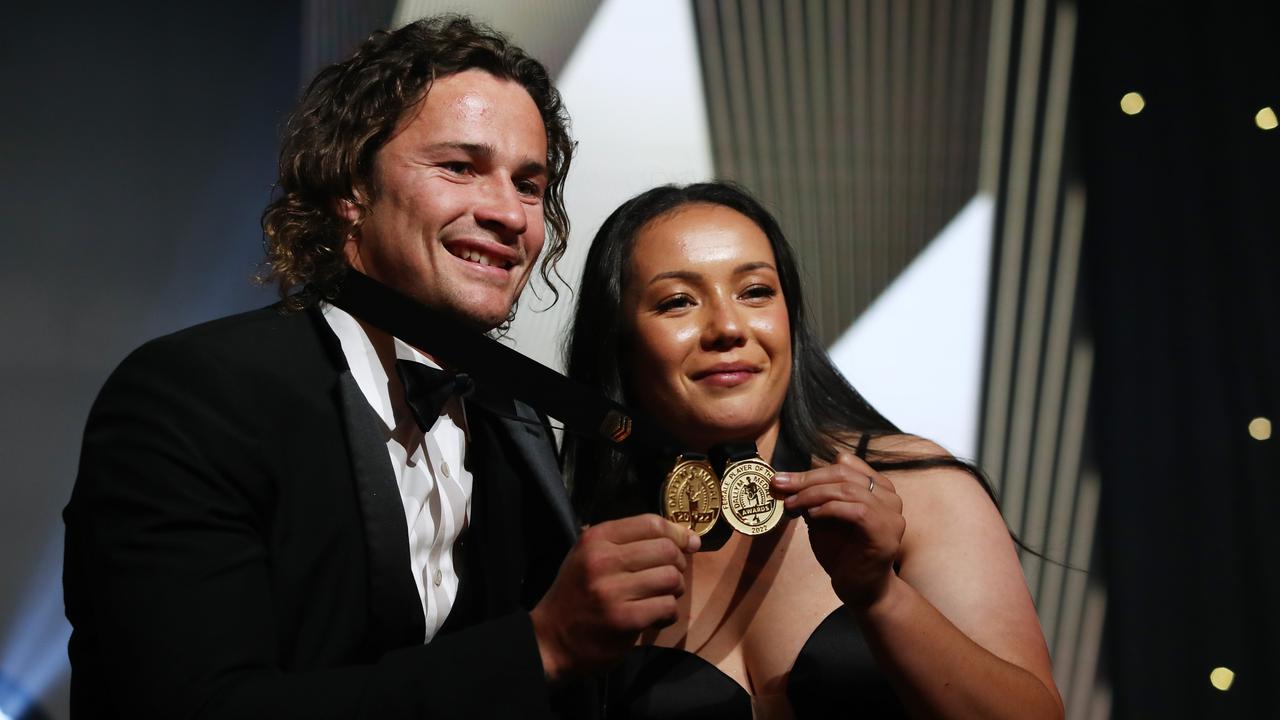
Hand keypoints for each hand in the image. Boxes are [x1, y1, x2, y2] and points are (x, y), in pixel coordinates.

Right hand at [530, 514, 699, 682]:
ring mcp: (612, 591)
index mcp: (596, 539)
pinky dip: (667, 614)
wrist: (550, 640)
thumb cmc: (577, 594)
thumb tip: (688, 538)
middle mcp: (602, 560)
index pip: (651, 523)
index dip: (678, 532)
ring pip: (671, 578)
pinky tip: (653, 618)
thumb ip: (630, 543)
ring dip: (673, 591)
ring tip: (659, 598)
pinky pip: (667, 607)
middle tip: (667, 579)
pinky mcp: (624, 619)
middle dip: (677, 565)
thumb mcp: (590, 556)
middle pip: (666, 550)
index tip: (689, 544)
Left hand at [771, 451, 903, 609]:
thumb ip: (814, 499)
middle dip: (806, 479)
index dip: (812, 470)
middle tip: (780, 486)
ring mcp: (891, 514)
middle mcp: (890, 496)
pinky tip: (812, 515)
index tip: (783, 479)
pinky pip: (856, 510)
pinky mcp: (886, 531)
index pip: (845, 466)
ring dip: (813, 494)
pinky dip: (830, 509)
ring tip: (792, 504)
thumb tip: (786, 480)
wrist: (861, 591)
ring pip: (848, 489)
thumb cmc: (844, 555)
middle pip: (844, 474)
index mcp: (877, 488)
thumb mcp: (824, 519)